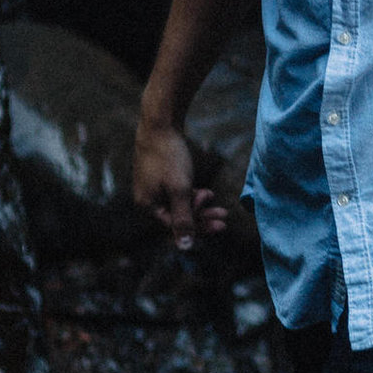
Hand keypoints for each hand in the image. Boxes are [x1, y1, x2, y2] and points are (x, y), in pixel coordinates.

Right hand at [134, 120, 229, 248]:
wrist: (159, 124)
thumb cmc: (169, 156)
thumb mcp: (180, 189)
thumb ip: (184, 219)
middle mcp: (147, 200)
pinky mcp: (159, 178)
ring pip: (180, 205)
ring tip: (216, 200)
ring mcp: (152, 188)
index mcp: (148, 206)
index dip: (201, 227)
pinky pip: (177, 194)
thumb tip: (186, 248)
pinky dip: (192, 194)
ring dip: (199, 205)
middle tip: (225, 215)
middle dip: (203, 216)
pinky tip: (206, 192)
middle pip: (179, 217)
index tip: (222, 224)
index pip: (177, 227)